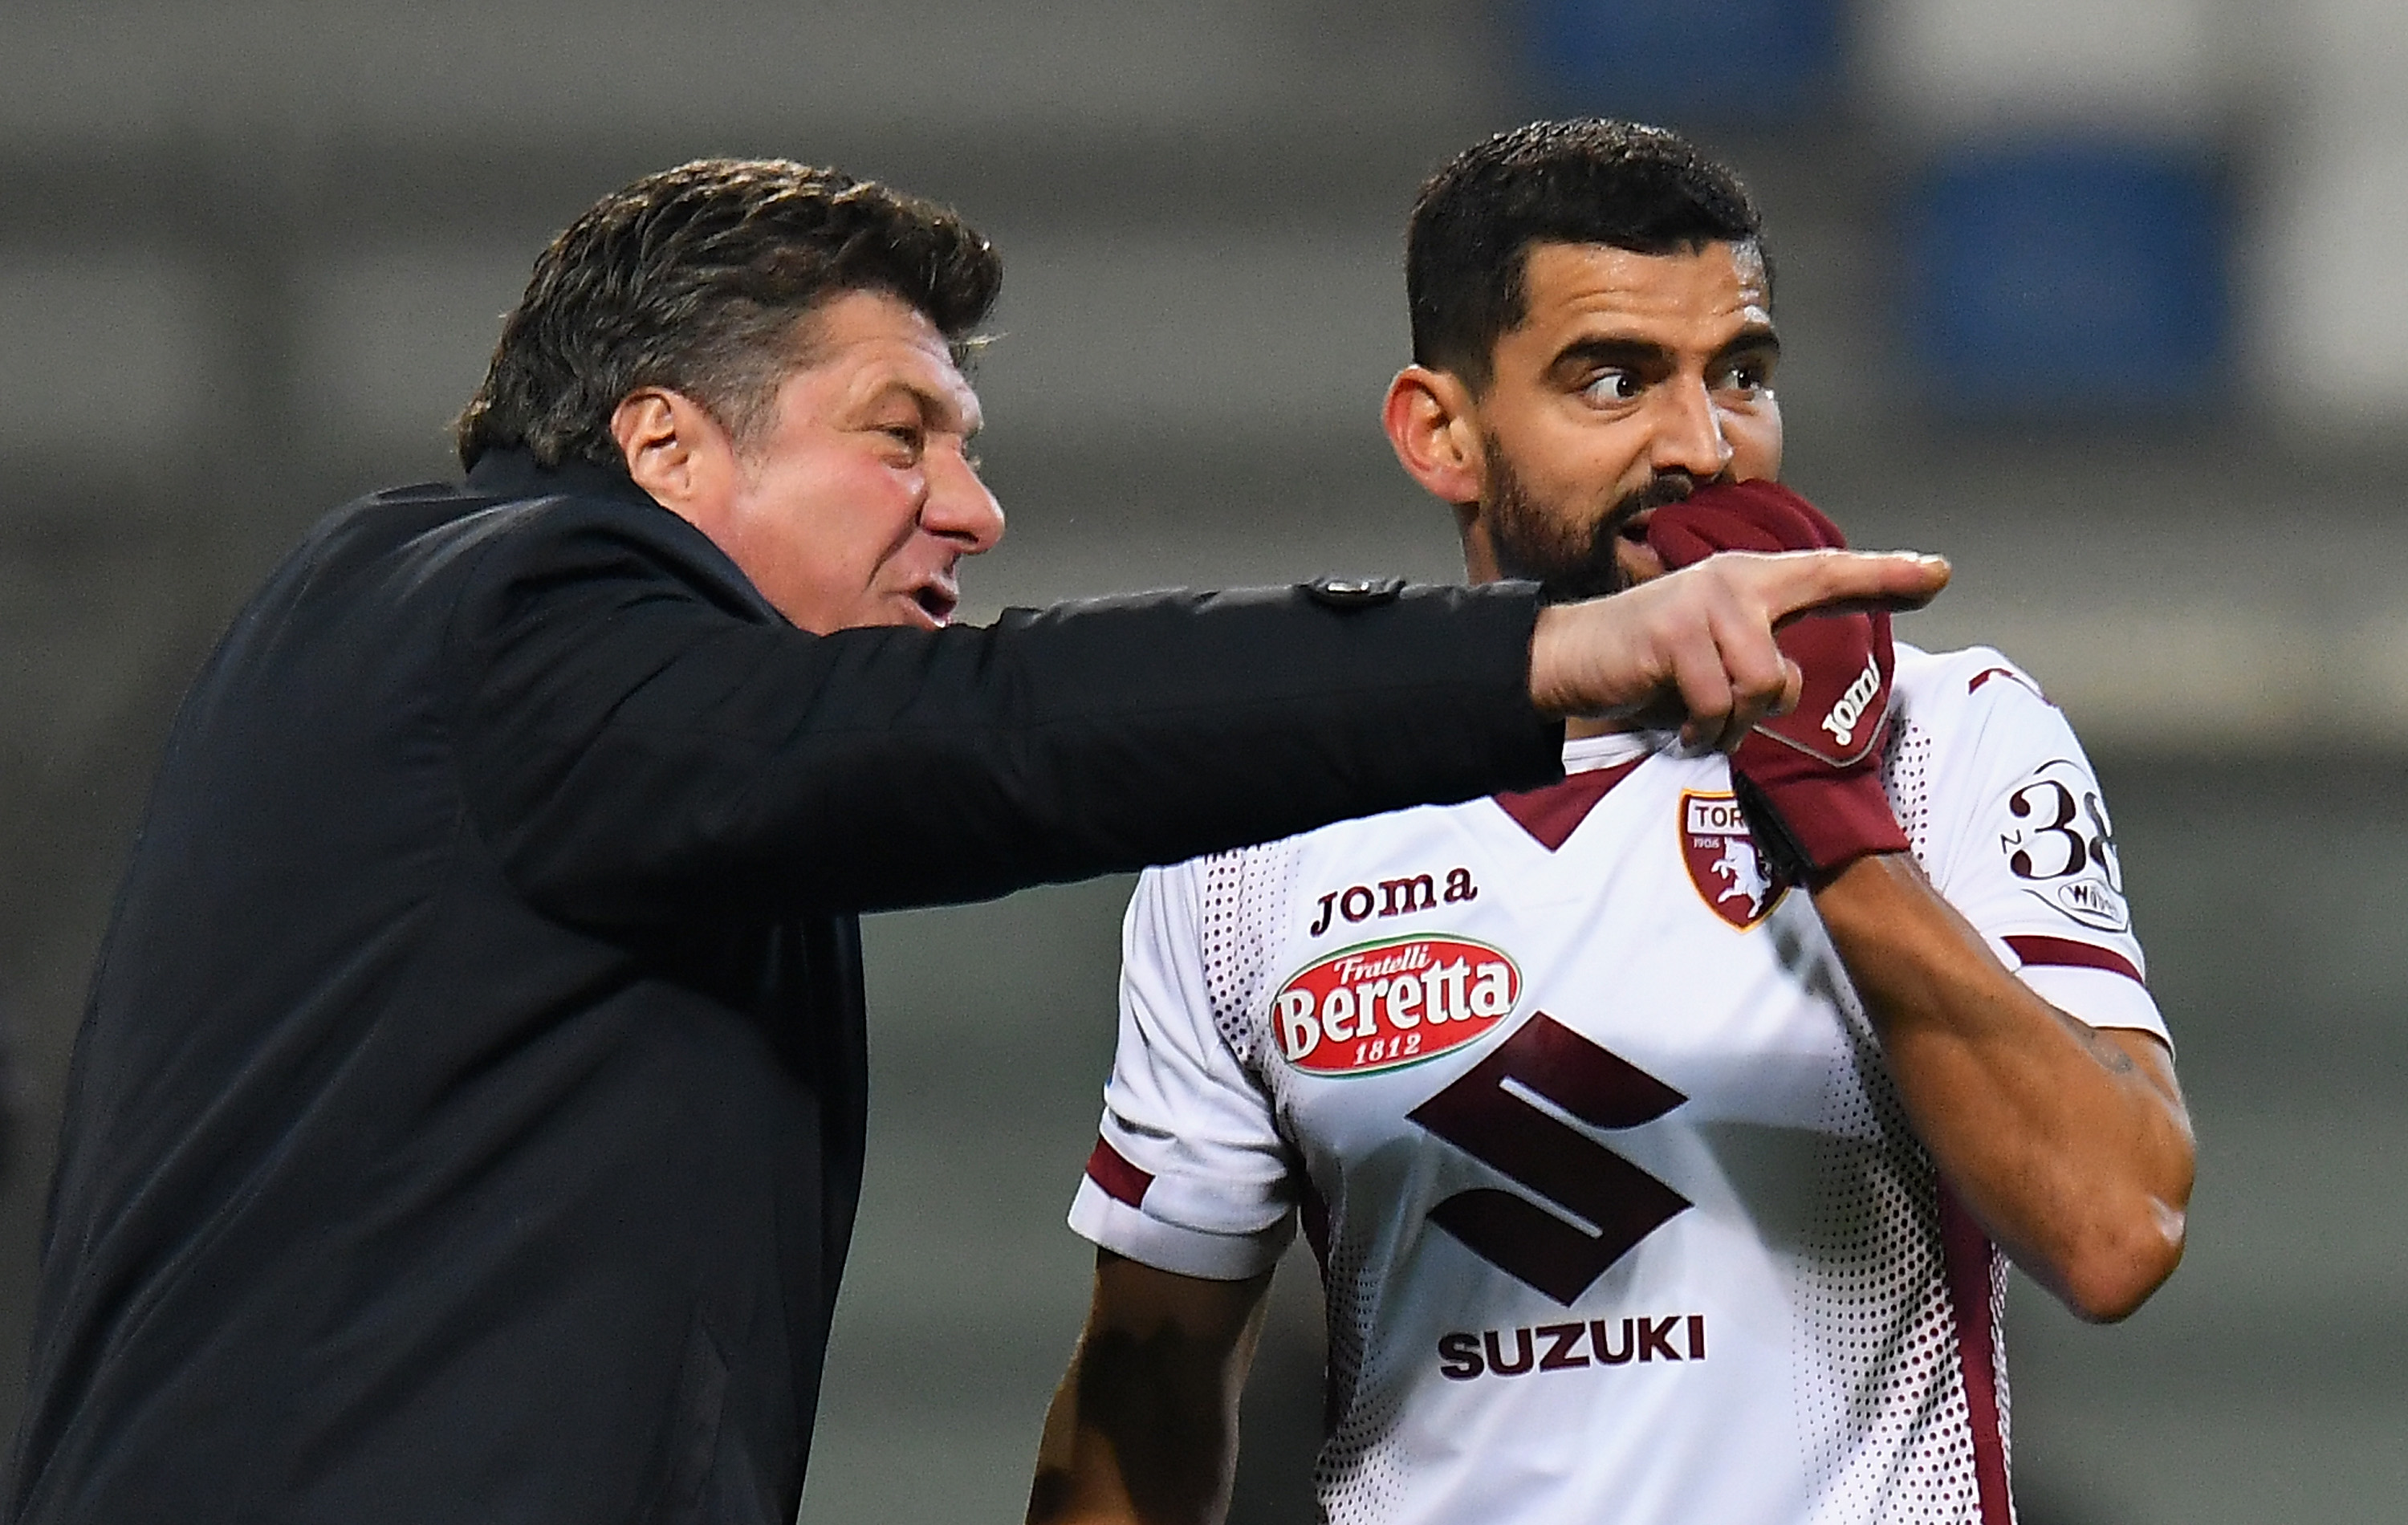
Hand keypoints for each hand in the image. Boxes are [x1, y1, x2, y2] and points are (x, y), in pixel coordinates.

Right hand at [1526, 545, 1948, 752]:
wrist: (1566, 657)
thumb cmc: (1647, 663)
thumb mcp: (1715, 658)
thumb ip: (1761, 661)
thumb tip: (1789, 687)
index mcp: (1751, 581)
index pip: (1830, 574)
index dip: (1887, 575)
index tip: (1939, 574)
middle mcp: (1734, 581)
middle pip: (1789, 663)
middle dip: (1762, 706)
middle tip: (1713, 717)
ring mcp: (1705, 603)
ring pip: (1759, 689)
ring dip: (1726, 723)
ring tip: (1694, 715)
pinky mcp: (1675, 633)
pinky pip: (1717, 705)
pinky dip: (1699, 729)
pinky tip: (1677, 722)